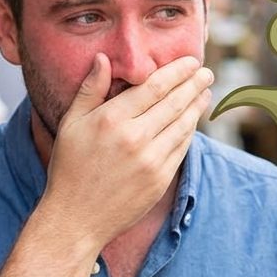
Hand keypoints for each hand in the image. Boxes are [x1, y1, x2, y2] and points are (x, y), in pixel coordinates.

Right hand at [41, 53, 212, 252]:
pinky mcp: (160, 180)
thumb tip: (103, 58)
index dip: (176, 72)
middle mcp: (135, 138)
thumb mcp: (71, 124)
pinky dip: (190, 131)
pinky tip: (193, 121)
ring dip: (197, 106)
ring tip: (205, 93)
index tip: (191, 61)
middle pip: (174, 103)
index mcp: (112, 119)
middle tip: (206, 73)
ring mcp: (151, 161)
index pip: (154, 87)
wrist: (76, 218)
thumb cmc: (70, 168)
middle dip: (194, 84)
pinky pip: (181, 148)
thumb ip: (90, 89)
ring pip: (183, 125)